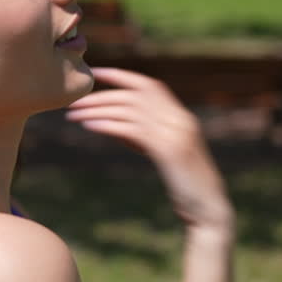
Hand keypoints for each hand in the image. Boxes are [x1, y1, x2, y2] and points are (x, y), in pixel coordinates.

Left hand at [65, 67, 233, 232]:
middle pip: (135, 96)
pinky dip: (109, 125)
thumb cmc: (184, 184)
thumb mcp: (163, 154)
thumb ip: (143, 136)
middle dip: (102, 95)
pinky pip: (133, 130)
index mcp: (181, 117)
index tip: (95, 72)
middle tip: (74, 102)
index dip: (121, 76)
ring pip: (131, 110)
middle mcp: (180, 119)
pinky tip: (90, 127)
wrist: (209, 209)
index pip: (149, 85)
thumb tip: (112, 123)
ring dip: (98, 110)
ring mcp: (176, 133)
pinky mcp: (169, 150)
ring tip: (73, 116)